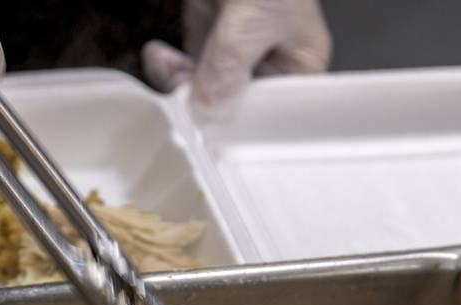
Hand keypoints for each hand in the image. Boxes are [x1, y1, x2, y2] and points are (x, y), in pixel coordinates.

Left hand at [141, 0, 329, 114]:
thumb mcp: (251, 19)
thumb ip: (228, 68)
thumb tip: (210, 108)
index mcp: (301, 60)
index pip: (275, 112)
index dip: (242, 124)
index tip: (213, 130)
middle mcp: (269, 62)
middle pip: (234, 105)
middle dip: (203, 103)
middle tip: (184, 100)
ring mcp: (235, 53)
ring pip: (204, 91)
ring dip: (180, 85)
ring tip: (170, 69)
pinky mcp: (207, 41)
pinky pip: (186, 70)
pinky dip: (168, 68)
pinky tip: (160, 56)